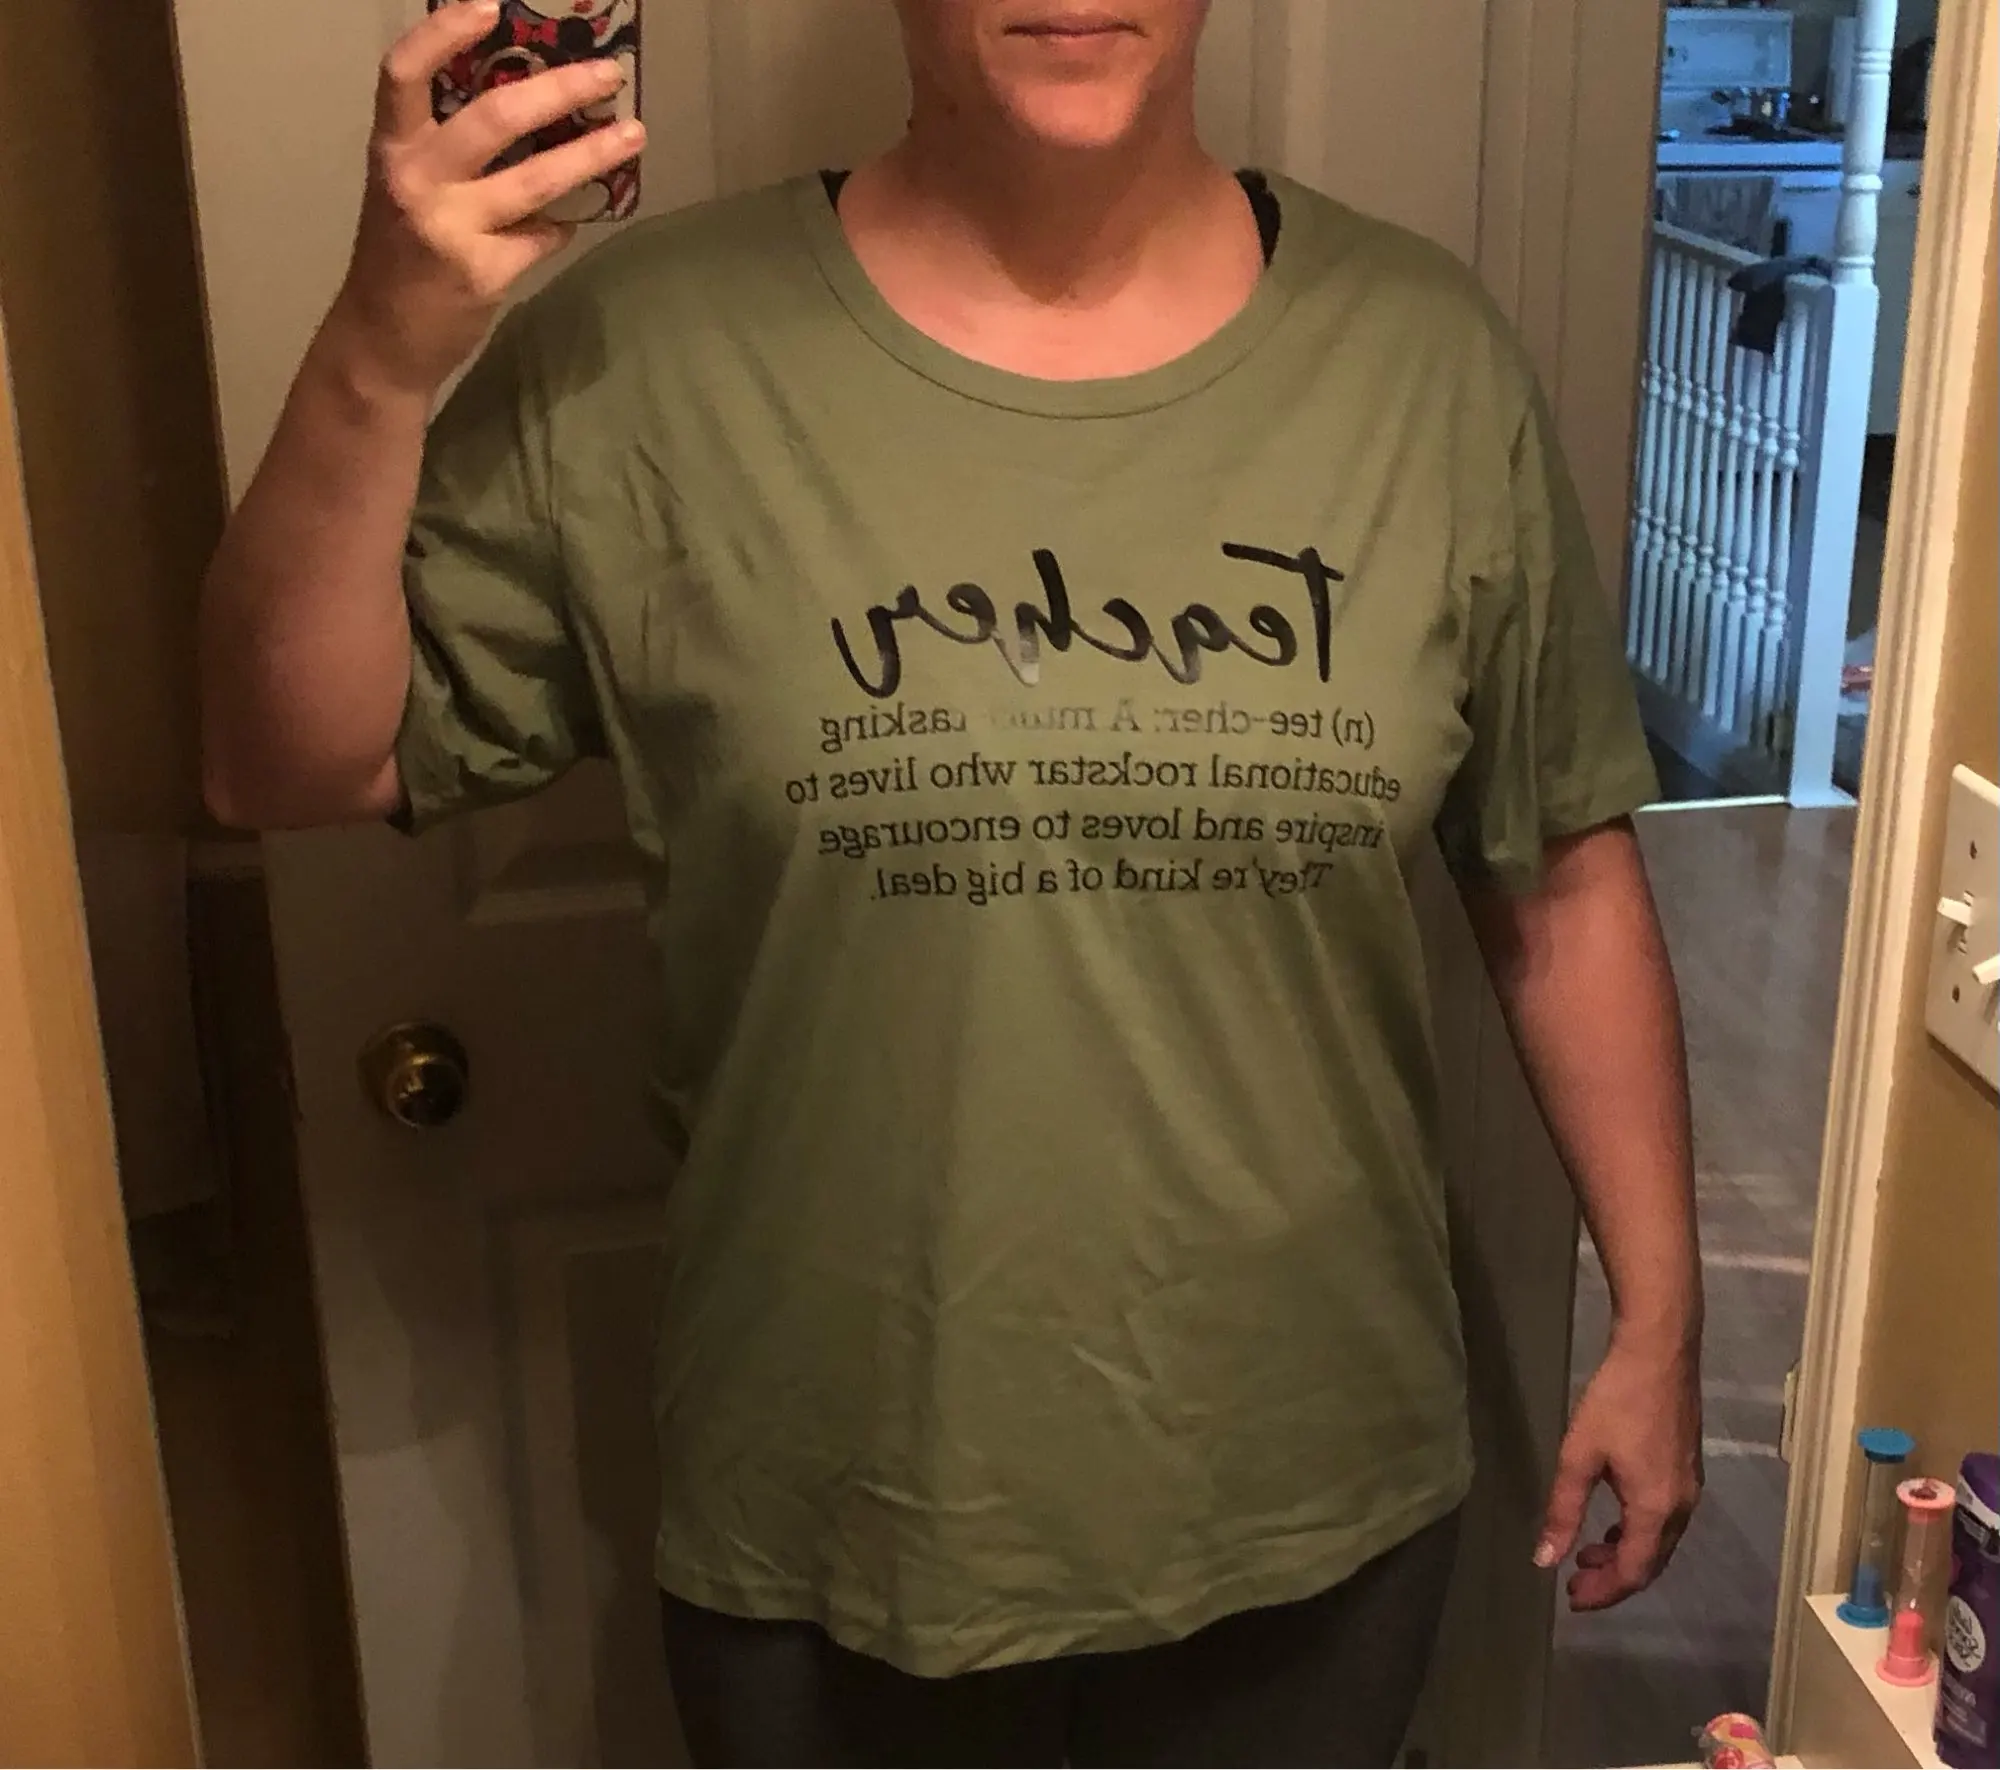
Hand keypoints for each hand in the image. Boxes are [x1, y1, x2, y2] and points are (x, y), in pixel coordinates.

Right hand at [333, 0, 647, 399]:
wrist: (381, 340)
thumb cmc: (400, 254)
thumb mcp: (407, 188)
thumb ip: (449, 149)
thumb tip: (531, 105)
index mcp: (392, 150)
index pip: (403, 73)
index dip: (443, 33)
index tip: (490, 6)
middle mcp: (417, 181)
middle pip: (495, 117)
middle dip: (560, 90)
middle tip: (608, 75)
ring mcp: (451, 228)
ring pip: (537, 180)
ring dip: (592, 154)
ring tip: (633, 135)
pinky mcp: (485, 272)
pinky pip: (543, 236)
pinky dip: (560, 226)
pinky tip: (569, 221)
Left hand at [1534, 1335, 1702, 1609]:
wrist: (1660, 1353)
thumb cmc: (1617, 1402)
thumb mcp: (1579, 1456)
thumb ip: (1563, 1510)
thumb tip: (1544, 1560)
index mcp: (1655, 1510)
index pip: (1632, 1572)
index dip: (1603, 1592)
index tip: (1571, 1598)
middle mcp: (1680, 1507)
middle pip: (1650, 1562)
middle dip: (1613, 1578)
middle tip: (1574, 1582)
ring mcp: (1689, 1488)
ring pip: (1659, 1542)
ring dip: (1624, 1554)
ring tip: (1586, 1554)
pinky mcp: (1687, 1470)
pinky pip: (1664, 1520)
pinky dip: (1637, 1531)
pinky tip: (1612, 1521)